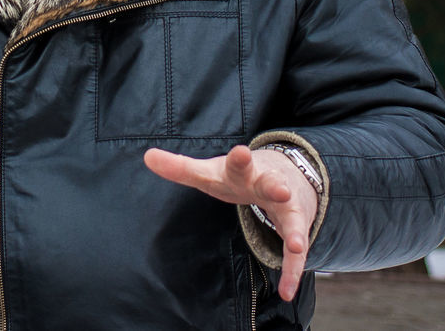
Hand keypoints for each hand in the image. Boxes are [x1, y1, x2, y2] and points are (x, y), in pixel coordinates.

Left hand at [143, 145, 317, 301]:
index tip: (240, 152)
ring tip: (297, 244)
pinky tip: (287, 292)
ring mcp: (286, 206)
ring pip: (292, 218)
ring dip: (294, 231)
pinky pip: (295, 253)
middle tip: (280, 190)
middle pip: (271, 184)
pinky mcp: (295, 227)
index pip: (238, 164)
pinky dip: (292, 271)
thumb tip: (147, 156)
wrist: (286, 174)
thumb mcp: (210, 172)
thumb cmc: (239, 175)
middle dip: (275, 186)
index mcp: (243, 171)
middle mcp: (268, 185)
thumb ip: (180, 167)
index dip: (239, 159)